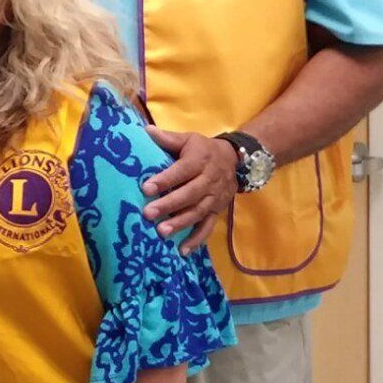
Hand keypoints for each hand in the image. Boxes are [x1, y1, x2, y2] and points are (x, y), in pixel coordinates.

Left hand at [142, 129, 238, 254]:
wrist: (236, 160)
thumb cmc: (204, 150)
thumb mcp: (189, 139)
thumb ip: (168, 138)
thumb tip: (145, 131)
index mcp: (199, 161)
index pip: (181, 171)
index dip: (165, 180)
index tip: (146, 188)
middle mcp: (209, 181)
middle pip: (189, 194)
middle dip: (169, 205)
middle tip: (148, 214)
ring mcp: (214, 198)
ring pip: (198, 212)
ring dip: (180, 224)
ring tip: (161, 232)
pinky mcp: (217, 211)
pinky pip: (208, 227)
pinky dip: (197, 240)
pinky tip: (183, 251)